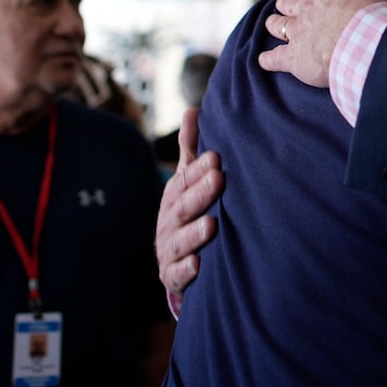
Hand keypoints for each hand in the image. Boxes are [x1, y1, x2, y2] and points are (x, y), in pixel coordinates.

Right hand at [156, 108, 222, 314]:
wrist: (179, 261)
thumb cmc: (189, 211)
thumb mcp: (187, 181)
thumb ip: (191, 149)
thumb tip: (194, 110)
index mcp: (173, 197)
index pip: (184, 180)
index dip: (198, 170)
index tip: (216, 158)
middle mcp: (168, 222)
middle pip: (183, 207)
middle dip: (199, 194)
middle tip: (218, 180)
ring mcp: (169, 250)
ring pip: (180, 241)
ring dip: (195, 233)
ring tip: (212, 225)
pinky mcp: (172, 276)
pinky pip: (177, 274)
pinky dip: (186, 270)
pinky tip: (199, 264)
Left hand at [259, 0, 386, 87]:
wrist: (363, 28)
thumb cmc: (379, 0)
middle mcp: (312, 8)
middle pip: (293, 2)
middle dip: (288, 2)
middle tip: (283, 2)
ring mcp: (301, 32)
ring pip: (281, 26)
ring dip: (275, 25)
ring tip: (270, 23)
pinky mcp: (296, 58)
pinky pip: (277, 59)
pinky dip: (268, 60)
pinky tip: (262, 61)